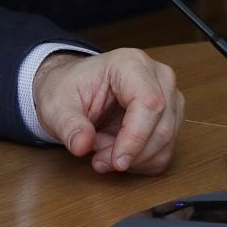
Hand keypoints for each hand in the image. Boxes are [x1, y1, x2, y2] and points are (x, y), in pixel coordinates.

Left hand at [32, 48, 184, 175]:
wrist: (71, 87)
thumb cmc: (66, 89)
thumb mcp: (56, 106)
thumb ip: (69, 126)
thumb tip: (81, 145)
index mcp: (130, 64)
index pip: (149, 103)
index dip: (136, 138)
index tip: (117, 162)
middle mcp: (157, 76)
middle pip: (162, 127)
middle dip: (131, 153)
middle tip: (99, 160)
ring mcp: (168, 97)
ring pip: (166, 143)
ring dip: (134, 159)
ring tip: (102, 149)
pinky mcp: (170, 118)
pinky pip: (165, 152)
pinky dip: (140, 162)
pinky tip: (117, 152)